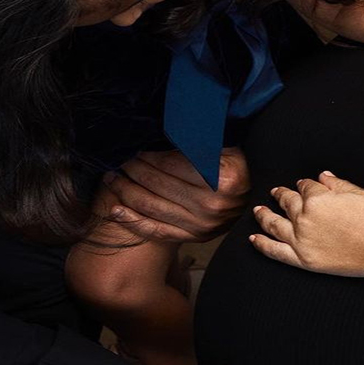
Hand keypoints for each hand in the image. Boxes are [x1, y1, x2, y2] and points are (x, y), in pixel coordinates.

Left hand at [106, 149, 250, 241]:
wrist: (252, 200)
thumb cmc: (235, 168)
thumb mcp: (225, 146)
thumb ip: (198, 139)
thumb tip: (164, 126)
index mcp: (222, 180)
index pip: (172, 164)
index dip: (149, 154)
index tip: (134, 146)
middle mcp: (212, 206)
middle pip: (158, 184)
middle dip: (133, 169)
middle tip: (118, 159)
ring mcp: (201, 226)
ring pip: (152, 206)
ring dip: (126, 190)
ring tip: (111, 178)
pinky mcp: (192, 238)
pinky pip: (156, 231)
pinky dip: (132, 221)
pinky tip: (115, 210)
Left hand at [250, 172, 363, 276]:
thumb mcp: (359, 193)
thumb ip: (336, 184)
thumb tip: (321, 176)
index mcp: (318, 198)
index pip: (305, 187)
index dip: (304, 185)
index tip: (303, 185)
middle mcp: (306, 218)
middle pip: (287, 203)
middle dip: (281, 196)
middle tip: (275, 193)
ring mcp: (303, 241)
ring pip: (276, 225)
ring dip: (264, 216)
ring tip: (258, 211)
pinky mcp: (307, 261)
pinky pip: (276, 251)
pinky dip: (263, 244)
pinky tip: (254, 238)